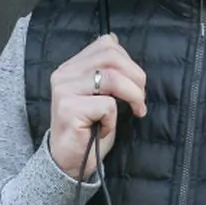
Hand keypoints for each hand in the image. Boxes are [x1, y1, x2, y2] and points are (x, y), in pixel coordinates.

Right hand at [48, 34, 146, 179]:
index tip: (136, 83)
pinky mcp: (68, 109)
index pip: (106, 44)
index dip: (129, 61)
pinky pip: (106, 105)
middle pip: (111, 56)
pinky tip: (105, 128)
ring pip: (111, 78)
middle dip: (136, 76)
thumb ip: (104, 69)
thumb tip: (117, 42)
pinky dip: (114, 119)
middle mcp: (64, 74)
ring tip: (136, 109)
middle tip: (141, 99)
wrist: (68, 162)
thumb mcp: (99, 93)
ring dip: (132, 95)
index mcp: (71, 66)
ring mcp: (64, 90)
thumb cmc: (89, 129)